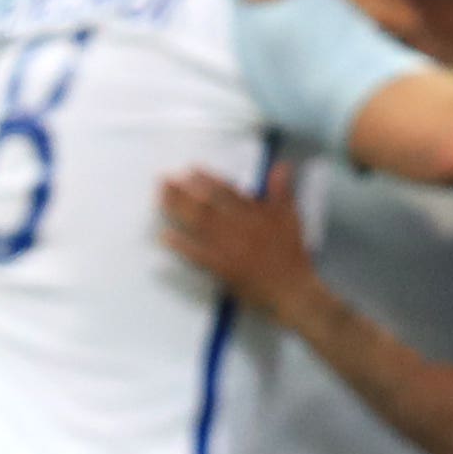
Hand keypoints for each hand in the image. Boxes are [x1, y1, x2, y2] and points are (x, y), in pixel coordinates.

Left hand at [158, 162, 315, 317]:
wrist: (290, 288)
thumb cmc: (292, 253)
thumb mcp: (290, 216)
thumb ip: (282, 189)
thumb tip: (282, 165)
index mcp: (254, 212)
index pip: (226, 191)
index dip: (206, 179)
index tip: (190, 170)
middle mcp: (238, 226)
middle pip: (205, 204)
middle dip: (182, 190)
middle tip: (163, 179)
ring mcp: (228, 247)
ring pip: (198, 224)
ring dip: (177, 209)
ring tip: (160, 198)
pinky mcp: (221, 268)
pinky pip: (196, 254)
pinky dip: (180, 245)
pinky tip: (164, 236)